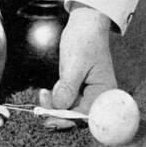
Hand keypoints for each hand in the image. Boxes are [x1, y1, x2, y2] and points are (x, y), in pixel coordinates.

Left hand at [40, 2, 116, 129]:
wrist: (84, 25)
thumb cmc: (85, 42)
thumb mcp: (75, 65)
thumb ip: (68, 88)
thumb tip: (60, 107)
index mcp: (105, 92)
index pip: (88, 115)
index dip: (69, 120)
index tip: (52, 121)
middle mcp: (98, 95)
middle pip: (78, 114)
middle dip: (58, 113)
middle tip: (40, 110)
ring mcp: (87, 92)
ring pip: (69, 107)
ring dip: (54, 105)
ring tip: (43, 94)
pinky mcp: (77, 88)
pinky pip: (65, 99)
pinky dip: (55, 98)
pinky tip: (46, 91)